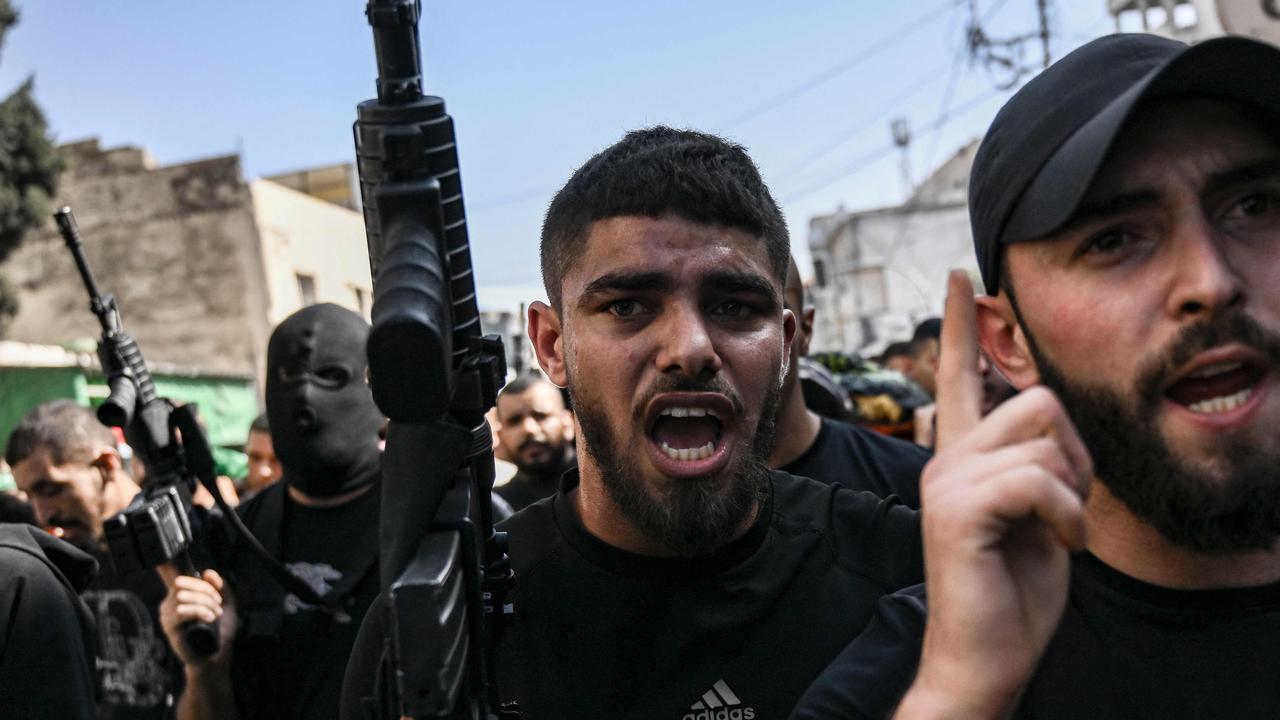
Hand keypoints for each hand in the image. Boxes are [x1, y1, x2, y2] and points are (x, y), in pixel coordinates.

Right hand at [157, 565, 236, 667]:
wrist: (216, 653)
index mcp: (181, 593)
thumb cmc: (219, 629)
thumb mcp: (225, 603)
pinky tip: (208, 618)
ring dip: (206, 603)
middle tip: (218, 604)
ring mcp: (167, 614)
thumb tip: (208, 572)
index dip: (165, 564)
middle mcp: (170, 602)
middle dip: (206, 591)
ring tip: (215, 614)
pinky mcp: (169, 627)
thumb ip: (219, 586)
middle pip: (183, 582)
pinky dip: (200, 611)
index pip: (169, 574)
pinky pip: (182, 611)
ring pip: (185, 596)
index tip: (162, 558)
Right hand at [898, 271, 1092, 718]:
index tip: (962, 276)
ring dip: (1072, 492)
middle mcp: (944, 459)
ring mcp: (946, 481)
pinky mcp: (958, 509)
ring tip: (1054, 533)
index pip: (959, 375)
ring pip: (1044, 439)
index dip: (961, 325)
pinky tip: (1055, 545)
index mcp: (960, 456)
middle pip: (1039, 402)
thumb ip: (1033, 461)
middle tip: (1062, 508)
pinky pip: (1040, 481)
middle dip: (1075, 454)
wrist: (984, 655)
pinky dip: (1067, 517)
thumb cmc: (1012, 589)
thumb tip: (1049, 417)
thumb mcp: (1034, 512)